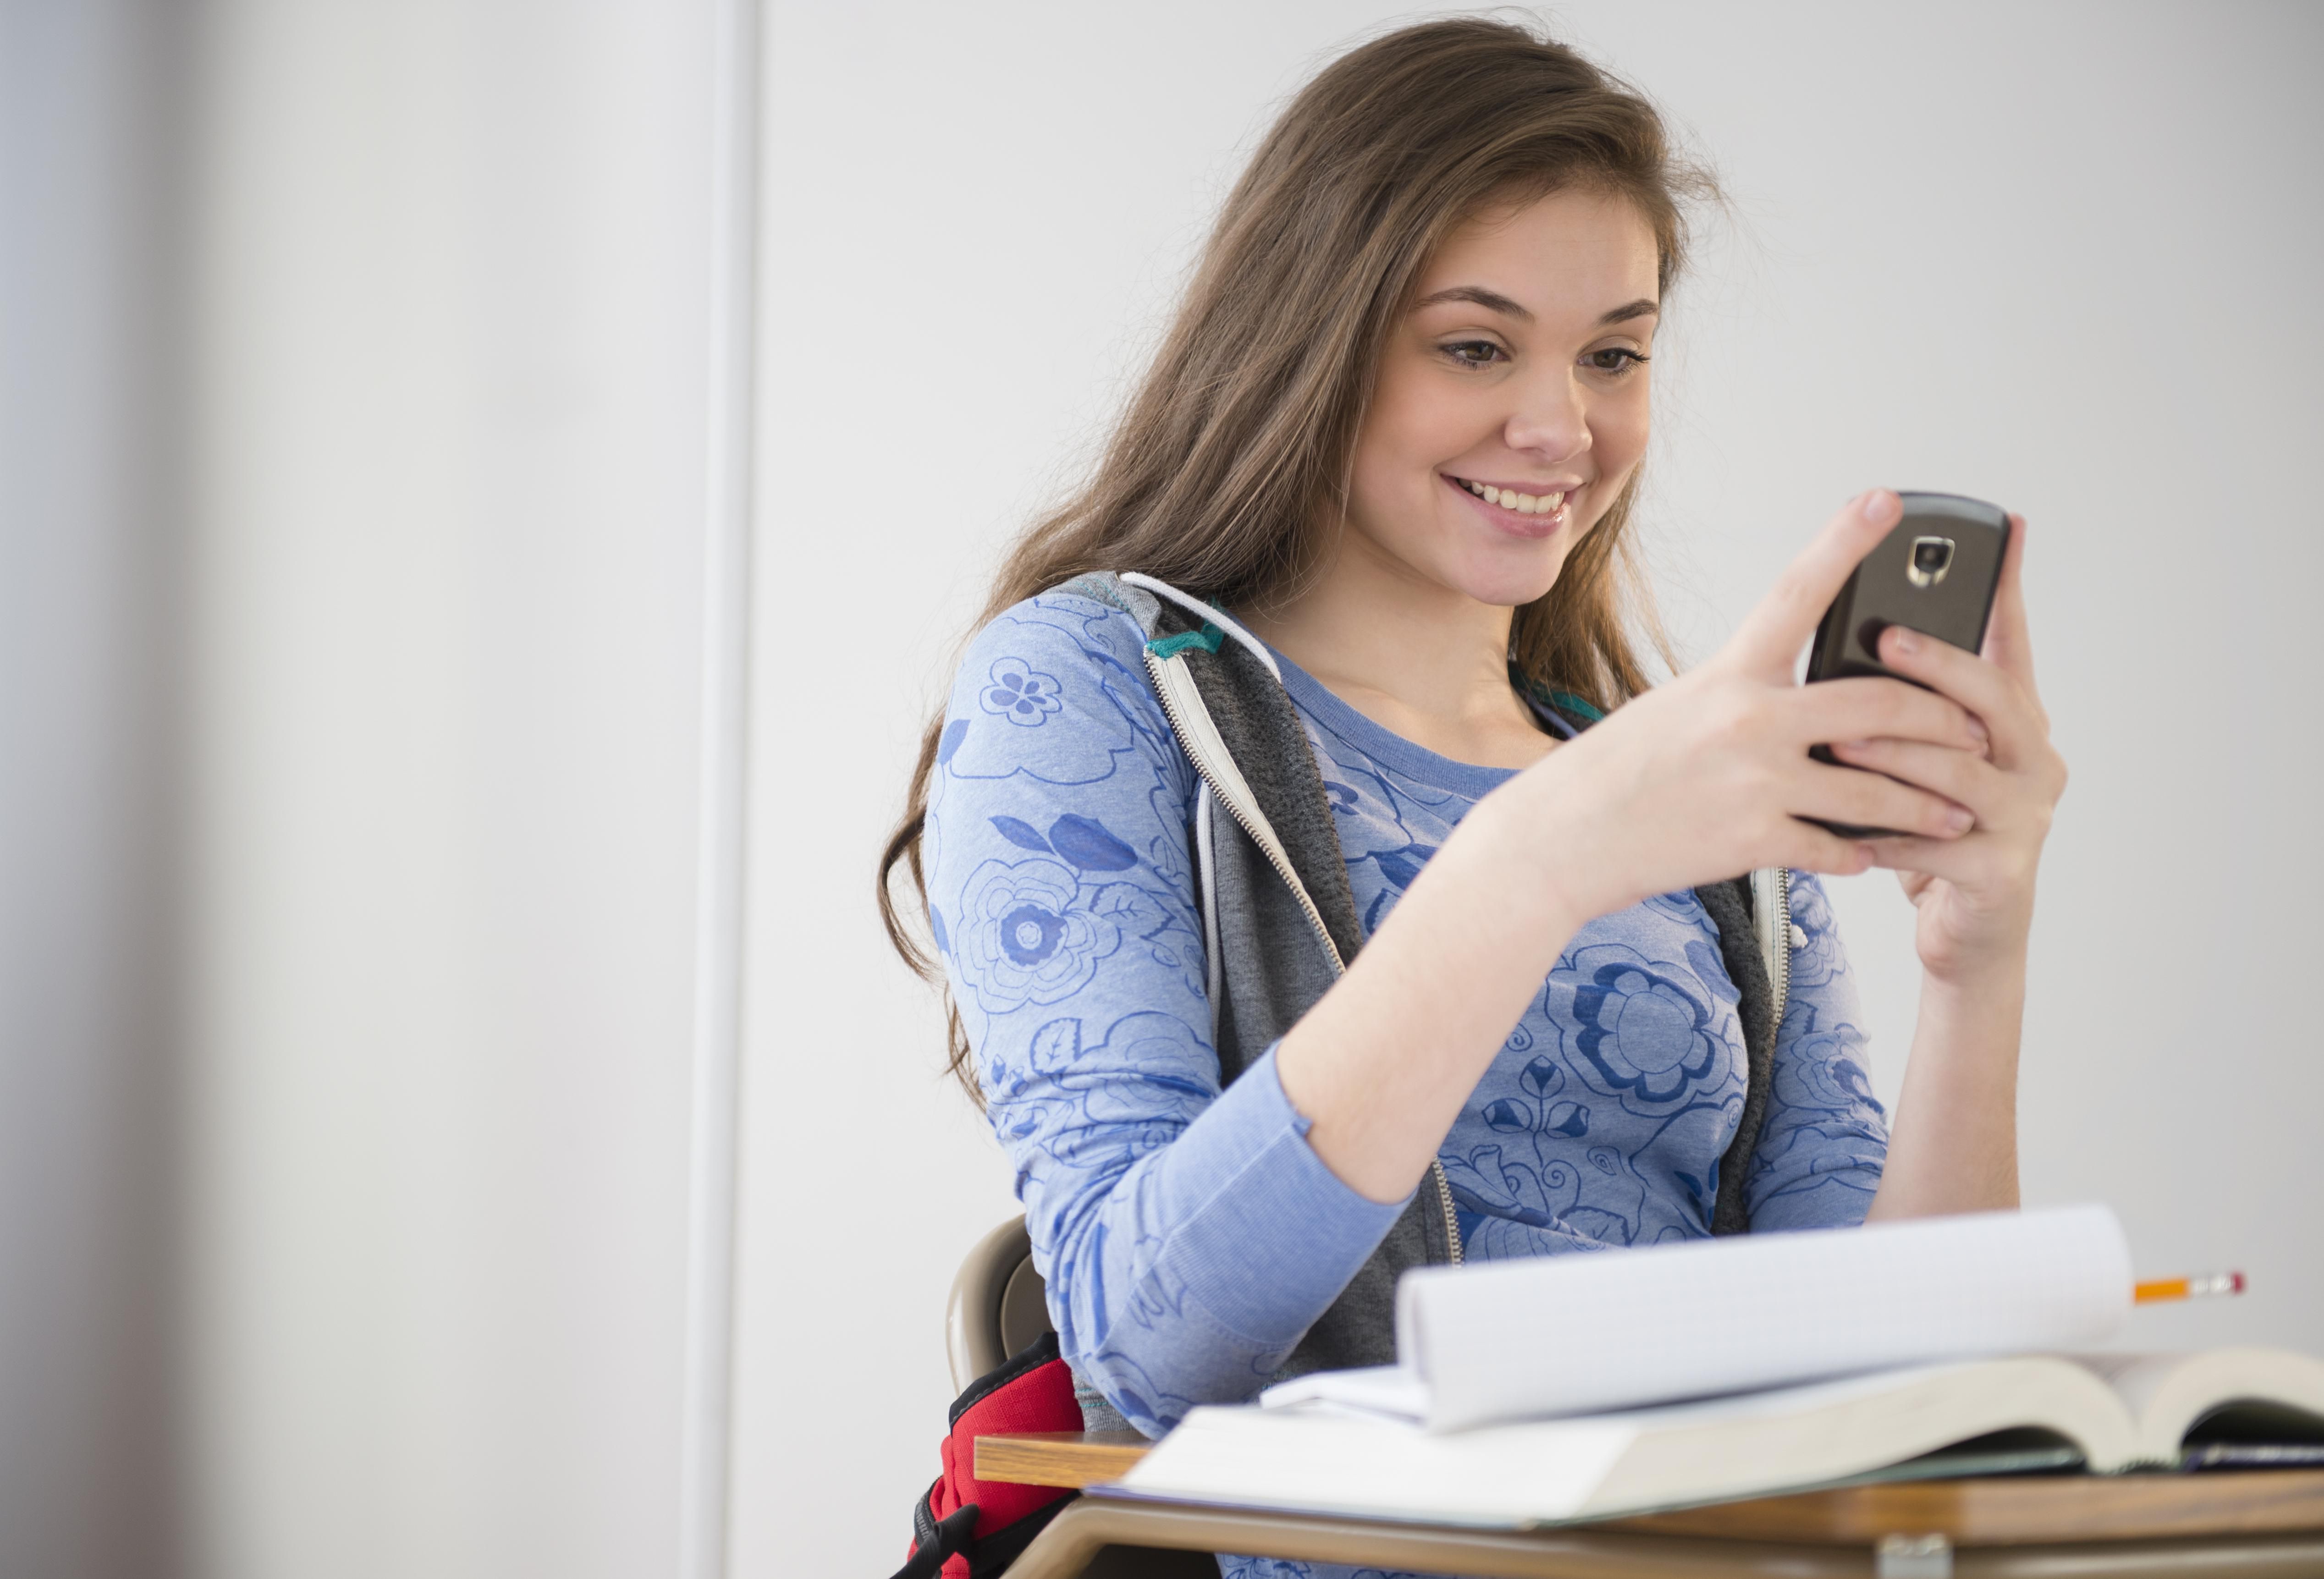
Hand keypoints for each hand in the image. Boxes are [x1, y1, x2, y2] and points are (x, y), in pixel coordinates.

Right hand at [1501, 489, 1988, 923]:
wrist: (1559, 839)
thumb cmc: (1617, 771)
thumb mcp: (1679, 708)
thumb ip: (1747, 696)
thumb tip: (1816, 699)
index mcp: (1727, 673)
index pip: (1795, 591)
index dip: (1845, 542)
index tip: (1887, 502)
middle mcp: (1747, 719)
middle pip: (1878, 701)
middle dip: (1942, 717)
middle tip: (1976, 729)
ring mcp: (1753, 782)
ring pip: (1874, 788)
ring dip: (1926, 804)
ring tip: (1956, 812)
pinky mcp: (1751, 842)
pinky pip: (1835, 849)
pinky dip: (1861, 855)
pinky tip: (1873, 857)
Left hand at [1824, 518, 2066, 980]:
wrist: (1965, 928)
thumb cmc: (1932, 830)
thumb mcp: (1921, 757)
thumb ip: (1905, 707)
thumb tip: (1859, 641)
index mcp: (2013, 722)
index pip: (2011, 641)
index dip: (2009, 586)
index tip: (2006, 528)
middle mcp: (2032, 758)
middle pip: (1992, 696)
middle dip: (1938, 665)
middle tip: (1888, 639)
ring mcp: (2024, 814)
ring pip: (1958, 769)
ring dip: (1893, 753)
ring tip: (1837, 737)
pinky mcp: (2000, 869)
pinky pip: (1932, 841)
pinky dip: (1881, 834)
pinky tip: (1839, 830)